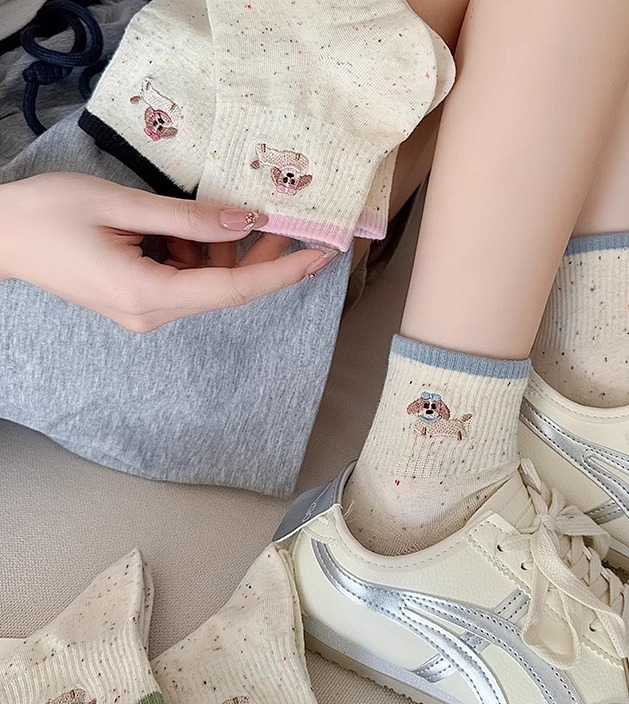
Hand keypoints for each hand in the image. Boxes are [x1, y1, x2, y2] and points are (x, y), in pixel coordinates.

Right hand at [0, 173, 337, 331]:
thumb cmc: (47, 214)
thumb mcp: (120, 205)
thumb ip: (188, 217)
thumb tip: (246, 221)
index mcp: (149, 295)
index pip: (234, 290)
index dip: (282, 274)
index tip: (321, 258)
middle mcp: (153, 314)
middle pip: (226, 289)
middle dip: (261, 257)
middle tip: (290, 222)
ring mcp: (146, 311)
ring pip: (207, 282)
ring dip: (224, 249)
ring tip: (229, 214)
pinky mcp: (139, 300)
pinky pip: (185, 278)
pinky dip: (197, 252)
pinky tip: (187, 226)